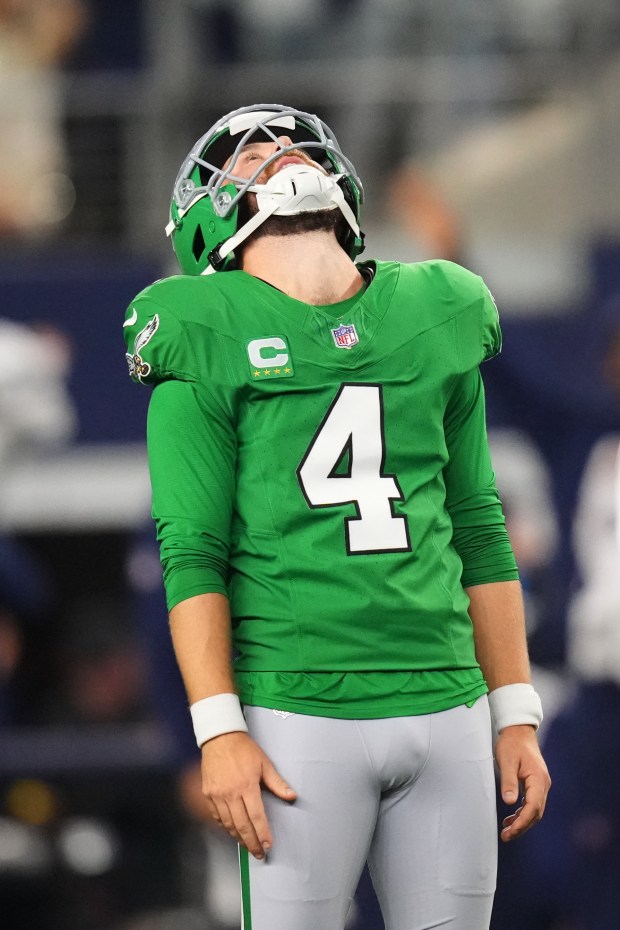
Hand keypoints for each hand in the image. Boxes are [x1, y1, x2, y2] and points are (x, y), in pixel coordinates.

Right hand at [200, 731, 296, 858]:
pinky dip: (225, 827)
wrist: (219, 738)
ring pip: (228, 824)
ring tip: (247, 846)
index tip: (268, 845)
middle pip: (242, 825)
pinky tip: (232, 832)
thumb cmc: (244, 749)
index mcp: (247, 786)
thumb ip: (278, 783)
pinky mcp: (208, 794)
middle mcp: (231, 794)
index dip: (263, 833)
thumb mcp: (265, 763)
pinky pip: (217, 817)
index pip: (256, 817)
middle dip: (251, 843)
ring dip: (238, 838)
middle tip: (259, 854)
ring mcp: (217, 795)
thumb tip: (292, 796)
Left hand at [494, 724, 550, 841]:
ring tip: (506, 831)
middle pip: (536, 812)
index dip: (522, 822)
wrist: (518, 731)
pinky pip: (531, 803)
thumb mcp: (507, 761)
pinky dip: (522, 813)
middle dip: (522, 826)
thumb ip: (508, 781)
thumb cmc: (511, 744)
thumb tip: (510, 803)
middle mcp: (543, 784)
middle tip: (505, 836)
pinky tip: (511, 818)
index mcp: (538, 779)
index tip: (510, 832)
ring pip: (534, 810)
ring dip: (522, 822)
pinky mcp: (535, 784)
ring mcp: (540, 784)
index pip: (533, 807)